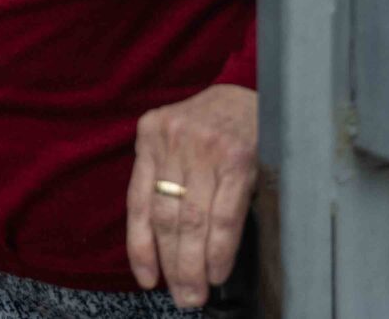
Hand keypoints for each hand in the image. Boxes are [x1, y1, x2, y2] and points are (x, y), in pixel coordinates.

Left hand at [126, 83, 256, 308]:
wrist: (250, 92)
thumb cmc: (210, 125)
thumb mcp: (176, 139)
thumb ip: (165, 176)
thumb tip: (164, 243)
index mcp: (149, 136)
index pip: (138, 202)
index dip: (140, 246)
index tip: (146, 279)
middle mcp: (172, 140)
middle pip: (167, 216)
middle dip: (173, 264)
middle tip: (182, 297)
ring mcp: (205, 149)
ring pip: (193, 220)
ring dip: (195, 265)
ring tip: (197, 292)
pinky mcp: (238, 158)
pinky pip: (225, 215)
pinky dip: (220, 249)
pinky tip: (218, 271)